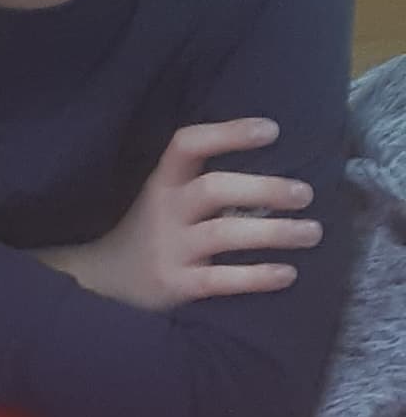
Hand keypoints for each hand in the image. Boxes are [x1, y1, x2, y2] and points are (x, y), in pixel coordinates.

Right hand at [50, 117, 319, 311]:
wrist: (103, 281)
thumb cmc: (150, 232)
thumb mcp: (162, 198)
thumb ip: (199, 182)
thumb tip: (273, 166)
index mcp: (162, 183)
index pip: (187, 145)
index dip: (228, 133)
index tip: (272, 130)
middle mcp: (164, 212)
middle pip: (214, 189)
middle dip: (265, 189)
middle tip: (305, 194)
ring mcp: (169, 250)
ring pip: (225, 234)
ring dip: (275, 232)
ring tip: (312, 232)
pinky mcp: (175, 285)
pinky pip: (221, 280)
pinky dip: (257, 276)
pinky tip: (288, 273)